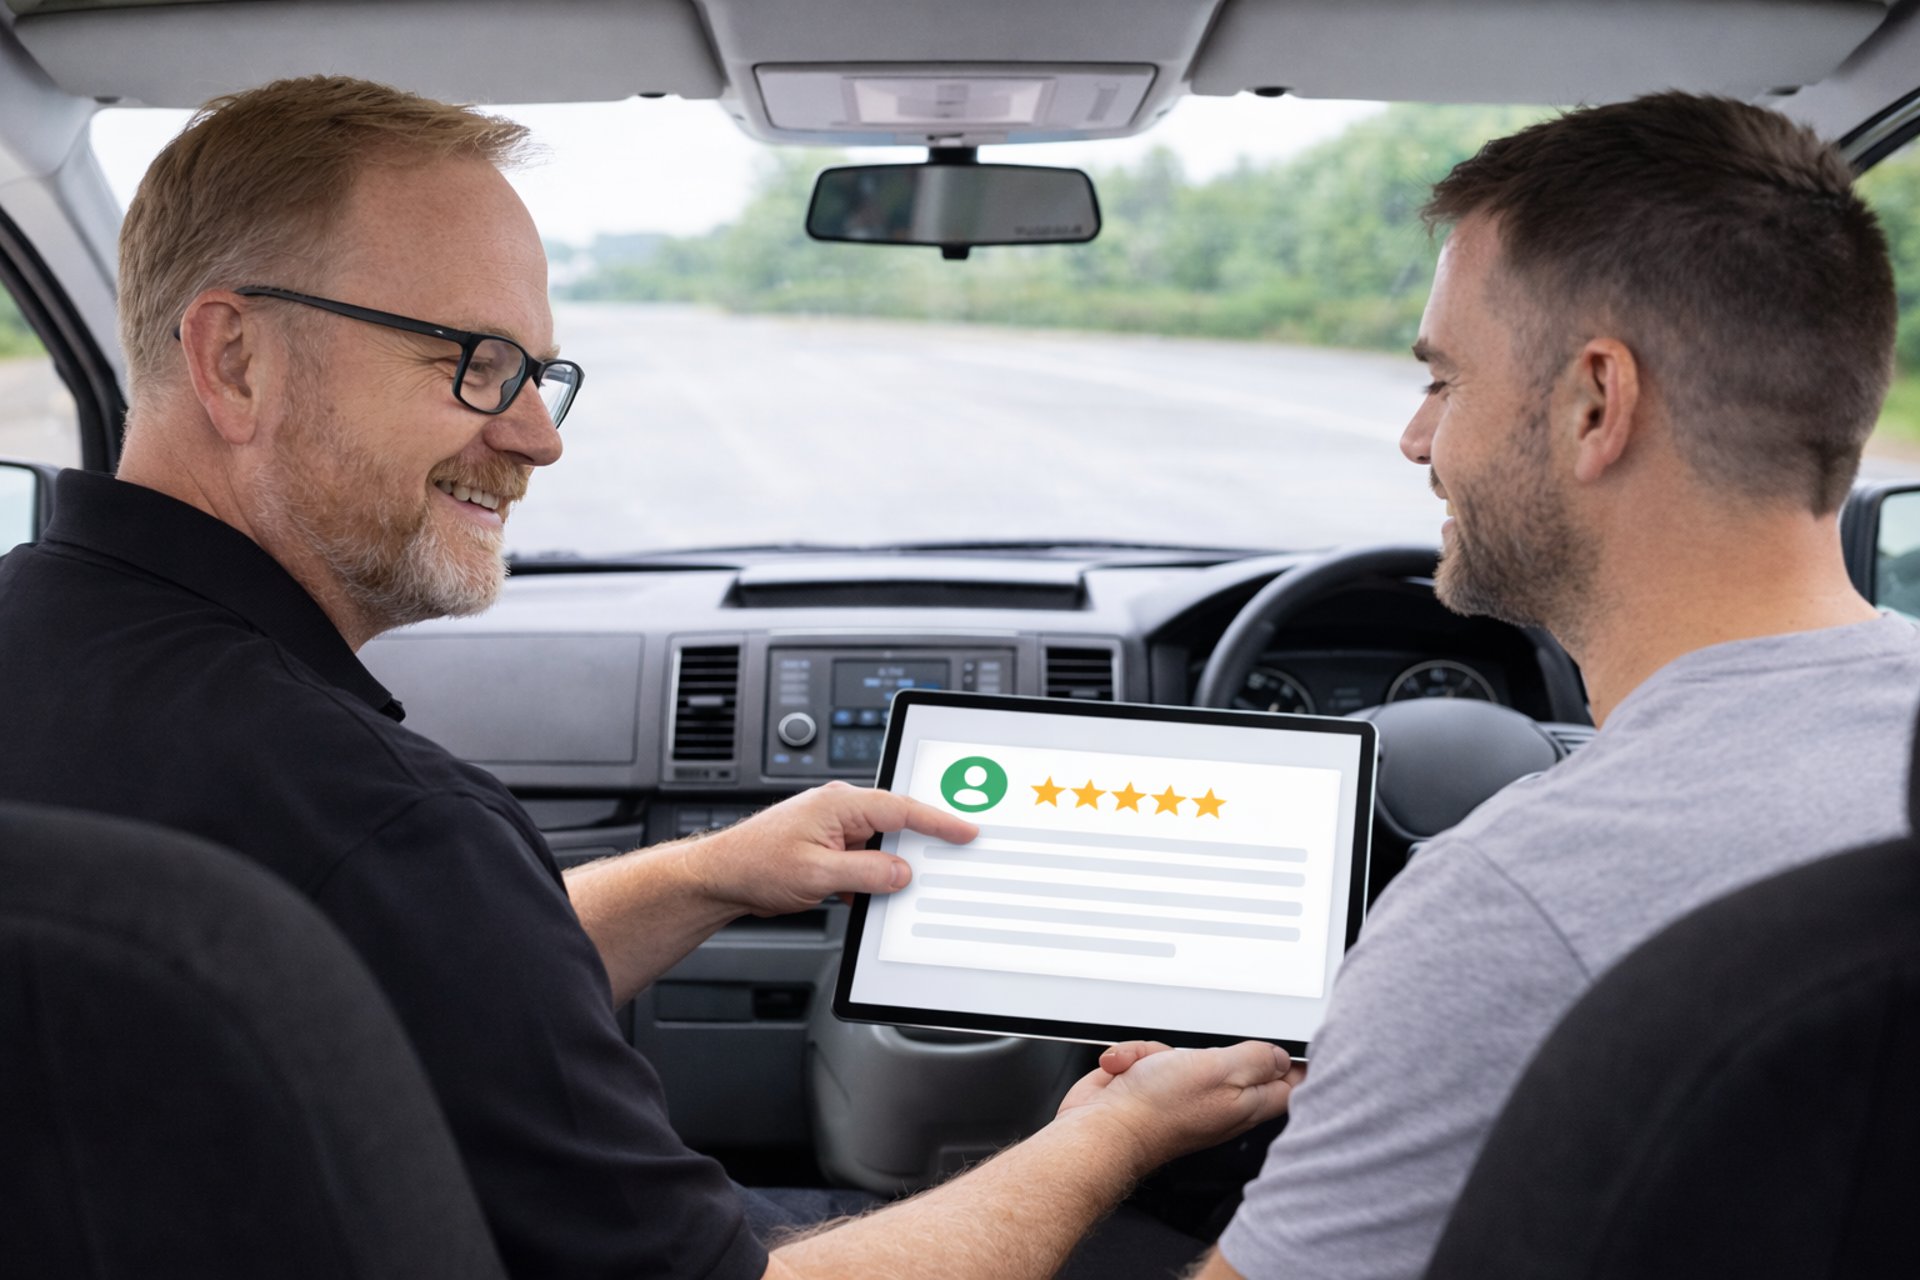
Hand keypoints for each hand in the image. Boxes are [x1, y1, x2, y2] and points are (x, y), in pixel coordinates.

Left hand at [689, 780, 976, 916]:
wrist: (719, 876)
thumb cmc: (754, 864)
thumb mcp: (818, 875)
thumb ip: (866, 872)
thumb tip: (902, 873)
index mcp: (840, 803)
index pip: (902, 808)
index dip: (939, 821)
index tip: (966, 831)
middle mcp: (839, 809)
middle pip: (895, 824)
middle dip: (920, 844)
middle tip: (947, 861)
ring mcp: (833, 828)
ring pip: (880, 846)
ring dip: (890, 867)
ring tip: (904, 887)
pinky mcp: (827, 848)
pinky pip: (863, 860)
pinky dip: (872, 877)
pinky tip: (871, 897)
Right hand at [1055, 1040, 1298, 1173]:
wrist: (1101, 1131)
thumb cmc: (1156, 1109)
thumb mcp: (1219, 1070)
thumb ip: (1255, 1059)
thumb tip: (1280, 1055)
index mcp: (1245, 1104)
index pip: (1287, 1085)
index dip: (1295, 1063)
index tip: (1296, 1043)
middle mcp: (1218, 1103)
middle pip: (1238, 1065)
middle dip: (1218, 1045)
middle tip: (1208, 1048)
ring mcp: (1183, 1096)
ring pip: (1187, 1054)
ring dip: (1163, 1049)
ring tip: (1154, 1065)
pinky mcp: (1150, 1088)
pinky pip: (1151, 1058)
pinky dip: (1136, 1058)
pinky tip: (1129, 1070)